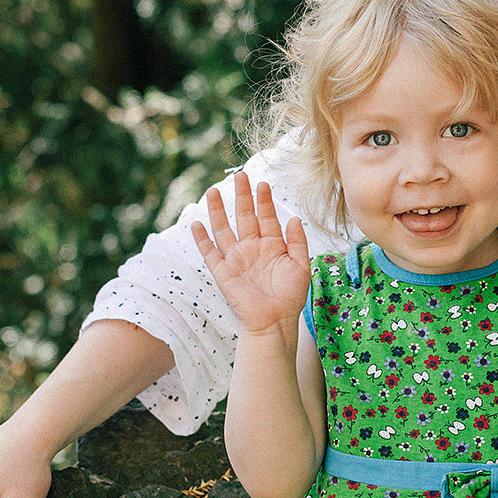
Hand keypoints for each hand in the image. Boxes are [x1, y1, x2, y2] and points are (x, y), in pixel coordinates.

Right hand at [191, 171, 310, 336]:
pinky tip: (196, 223)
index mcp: (272, 245)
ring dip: (218, 211)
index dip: (264, 201)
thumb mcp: (301, 266)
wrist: (274, 321)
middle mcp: (252, 248)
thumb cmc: (290, 296)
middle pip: (244, 216)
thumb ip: (298, 241)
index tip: (262, 184)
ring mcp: (236, 258)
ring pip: (224, 229)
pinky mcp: (223, 272)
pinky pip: (209, 252)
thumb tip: (294, 218)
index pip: (266, 217)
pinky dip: (202, 239)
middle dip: (242, 196)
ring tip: (213, 191)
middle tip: (240, 176)